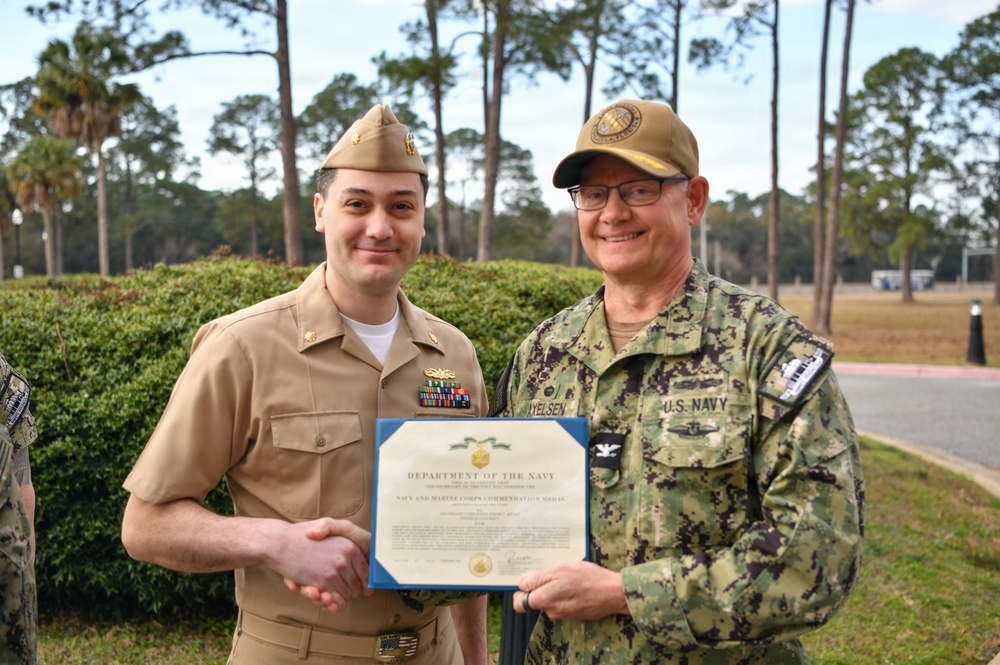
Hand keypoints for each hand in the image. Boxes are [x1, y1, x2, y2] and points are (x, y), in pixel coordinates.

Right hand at [275, 518, 371, 611]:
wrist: (278, 541)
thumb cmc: (300, 536)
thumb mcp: (328, 531)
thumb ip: (344, 547)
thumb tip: (356, 567)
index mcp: (350, 545)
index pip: (366, 571)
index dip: (362, 582)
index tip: (357, 587)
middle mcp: (346, 557)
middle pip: (357, 585)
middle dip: (348, 592)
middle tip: (335, 590)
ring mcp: (335, 570)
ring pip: (346, 594)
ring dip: (336, 598)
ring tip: (324, 592)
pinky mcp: (322, 581)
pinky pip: (332, 599)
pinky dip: (326, 601)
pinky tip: (316, 593)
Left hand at [514, 562, 628, 620]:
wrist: (613, 593)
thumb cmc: (588, 579)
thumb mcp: (560, 570)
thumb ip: (538, 578)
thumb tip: (521, 583)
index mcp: (545, 599)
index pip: (520, 602)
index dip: (521, 590)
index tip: (527, 580)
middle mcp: (552, 610)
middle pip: (536, 599)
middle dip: (540, 587)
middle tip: (551, 571)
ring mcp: (563, 614)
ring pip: (550, 600)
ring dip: (554, 589)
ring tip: (567, 576)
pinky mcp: (574, 614)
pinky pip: (563, 603)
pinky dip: (565, 594)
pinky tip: (575, 584)